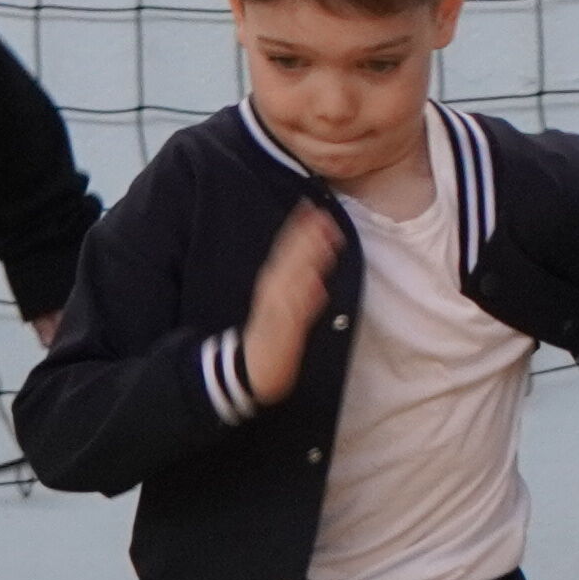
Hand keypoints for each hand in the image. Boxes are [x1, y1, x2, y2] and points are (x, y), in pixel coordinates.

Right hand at [238, 200, 342, 407]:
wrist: (255, 370)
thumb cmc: (271, 337)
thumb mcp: (284, 308)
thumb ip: (301, 292)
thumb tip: (317, 277)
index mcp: (273, 286)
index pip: (286, 252)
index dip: (299, 230)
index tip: (315, 209)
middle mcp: (273, 295)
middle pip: (289, 260)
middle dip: (306, 237)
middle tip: (323, 214)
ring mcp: (277, 312)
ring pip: (292, 280)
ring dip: (307, 260)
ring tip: (324, 240)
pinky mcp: (282, 333)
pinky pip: (294, 314)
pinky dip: (305, 299)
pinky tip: (317, 284)